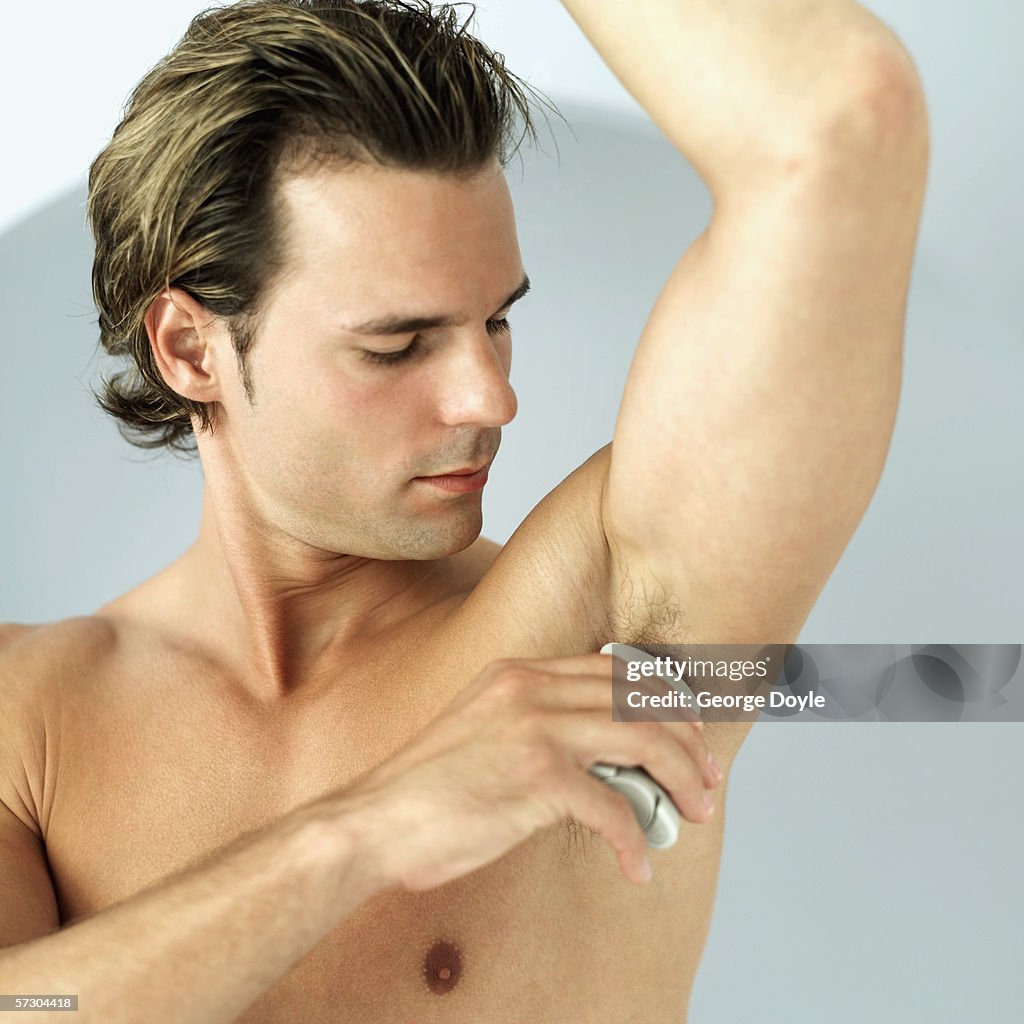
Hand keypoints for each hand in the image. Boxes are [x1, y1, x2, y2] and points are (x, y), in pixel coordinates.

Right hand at [333, 653, 718, 890]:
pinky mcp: (536, 777)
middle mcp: (531, 689)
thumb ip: (535, 723)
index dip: (662, 698)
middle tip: (705, 777)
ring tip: (693, 811)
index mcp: (519, 673)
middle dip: (686, 739)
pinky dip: (634, 840)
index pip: (613, 670)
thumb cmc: (427, 790)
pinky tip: (636, 865)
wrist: (373, 822)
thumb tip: (598, 756)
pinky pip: (612, 807)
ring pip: (642, 739)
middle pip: (640, 699)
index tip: (688, 731)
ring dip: (679, 779)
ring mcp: (535, 728)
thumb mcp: (483, 729)